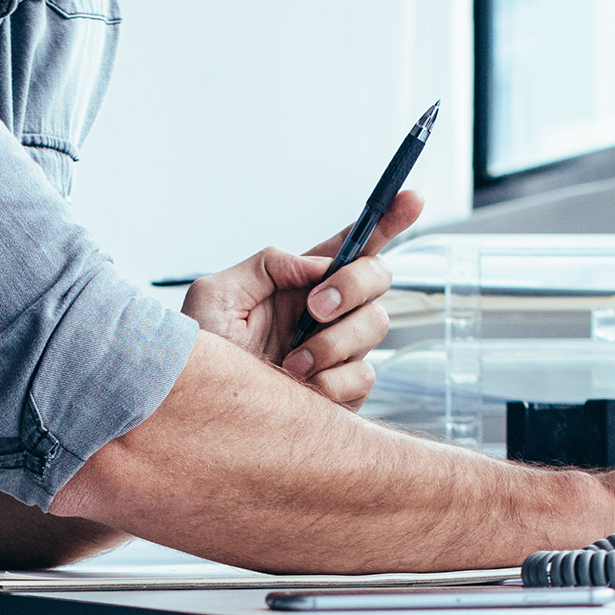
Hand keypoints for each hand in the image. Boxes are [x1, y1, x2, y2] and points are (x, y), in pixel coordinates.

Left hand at [180, 190, 423, 408]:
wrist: (202, 416)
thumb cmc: (201, 356)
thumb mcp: (217, 295)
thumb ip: (268, 266)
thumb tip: (318, 266)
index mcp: (300, 281)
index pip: (352, 244)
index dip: (388, 219)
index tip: (413, 198)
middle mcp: (327, 311)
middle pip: (378, 276)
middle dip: (354, 286)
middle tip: (315, 308)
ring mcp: (340, 350)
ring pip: (375, 326)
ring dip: (331, 343)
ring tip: (288, 363)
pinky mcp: (345, 389)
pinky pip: (363, 376)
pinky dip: (330, 381)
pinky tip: (299, 387)